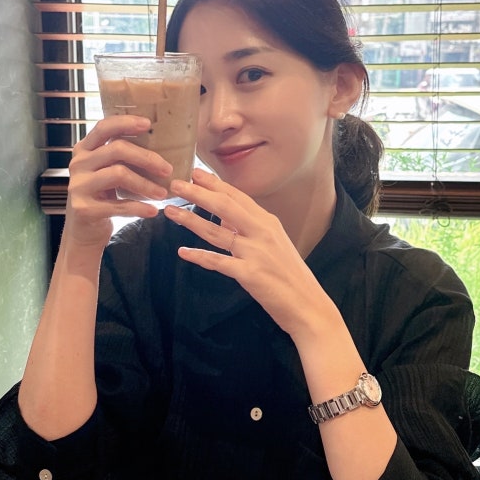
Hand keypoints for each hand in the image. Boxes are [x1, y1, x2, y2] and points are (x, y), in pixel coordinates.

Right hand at [64, 115, 172, 245]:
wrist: (83, 231)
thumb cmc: (103, 196)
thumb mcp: (107, 171)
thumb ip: (121, 157)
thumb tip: (162, 142)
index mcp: (84, 149)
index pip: (104, 127)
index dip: (126, 122)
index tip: (148, 124)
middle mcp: (78, 164)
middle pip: (117, 149)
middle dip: (147, 158)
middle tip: (168, 169)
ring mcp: (78, 185)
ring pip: (119, 174)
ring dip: (146, 184)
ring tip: (163, 193)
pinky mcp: (84, 208)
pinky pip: (118, 205)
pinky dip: (139, 208)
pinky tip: (153, 211)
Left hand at [164, 168, 331, 336]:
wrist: (309, 306)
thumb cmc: (290, 276)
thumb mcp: (274, 244)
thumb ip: (250, 229)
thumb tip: (223, 217)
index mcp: (269, 223)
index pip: (238, 197)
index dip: (215, 184)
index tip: (195, 173)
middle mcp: (262, 233)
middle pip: (225, 207)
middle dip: (198, 193)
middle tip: (176, 183)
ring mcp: (256, 253)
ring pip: (217, 231)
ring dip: (190, 220)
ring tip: (170, 210)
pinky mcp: (250, 274)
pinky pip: (218, 262)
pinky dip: (199, 256)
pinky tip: (183, 252)